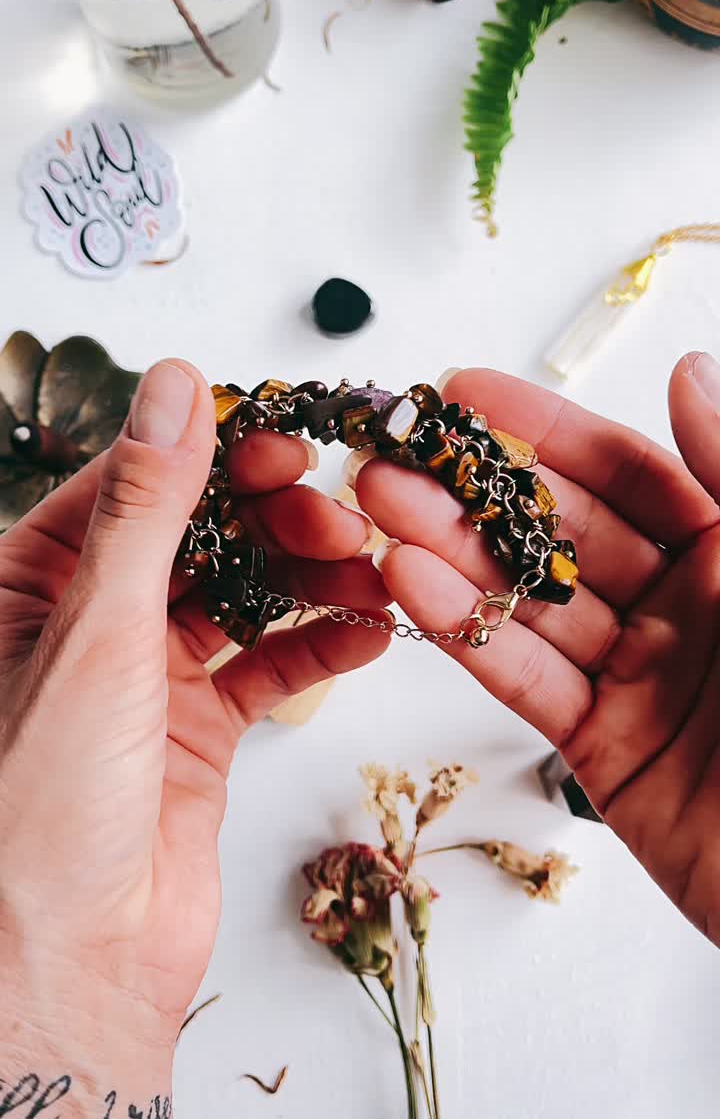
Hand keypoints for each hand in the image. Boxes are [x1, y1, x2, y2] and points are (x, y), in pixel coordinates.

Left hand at [0, 360, 388, 1109]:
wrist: (71, 965)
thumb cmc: (41, 808)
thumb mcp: (96, 631)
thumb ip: (144, 506)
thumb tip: (172, 388)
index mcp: (34, 583)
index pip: (135, 483)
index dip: (214, 455)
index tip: (287, 442)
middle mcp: (89, 622)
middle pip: (200, 533)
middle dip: (275, 520)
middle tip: (340, 519)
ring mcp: (146, 677)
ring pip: (242, 596)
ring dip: (311, 579)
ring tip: (373, 574)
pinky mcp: (196, 732)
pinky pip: (268, 668)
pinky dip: (318, 647)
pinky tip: (372, 632)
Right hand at [357, 354, 719, 945]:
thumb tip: (686, 367)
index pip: (627, 471)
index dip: (545, 427)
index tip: (464, 391)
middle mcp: (681, 606)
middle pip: (558, 532)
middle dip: (472, 488)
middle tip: (391, 452)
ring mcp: (637, 678)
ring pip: (529, 601)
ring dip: (448, 551)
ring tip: (375, 504)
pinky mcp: (603, 750)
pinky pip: (527, 680)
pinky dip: (465, 634)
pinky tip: (407, 584)